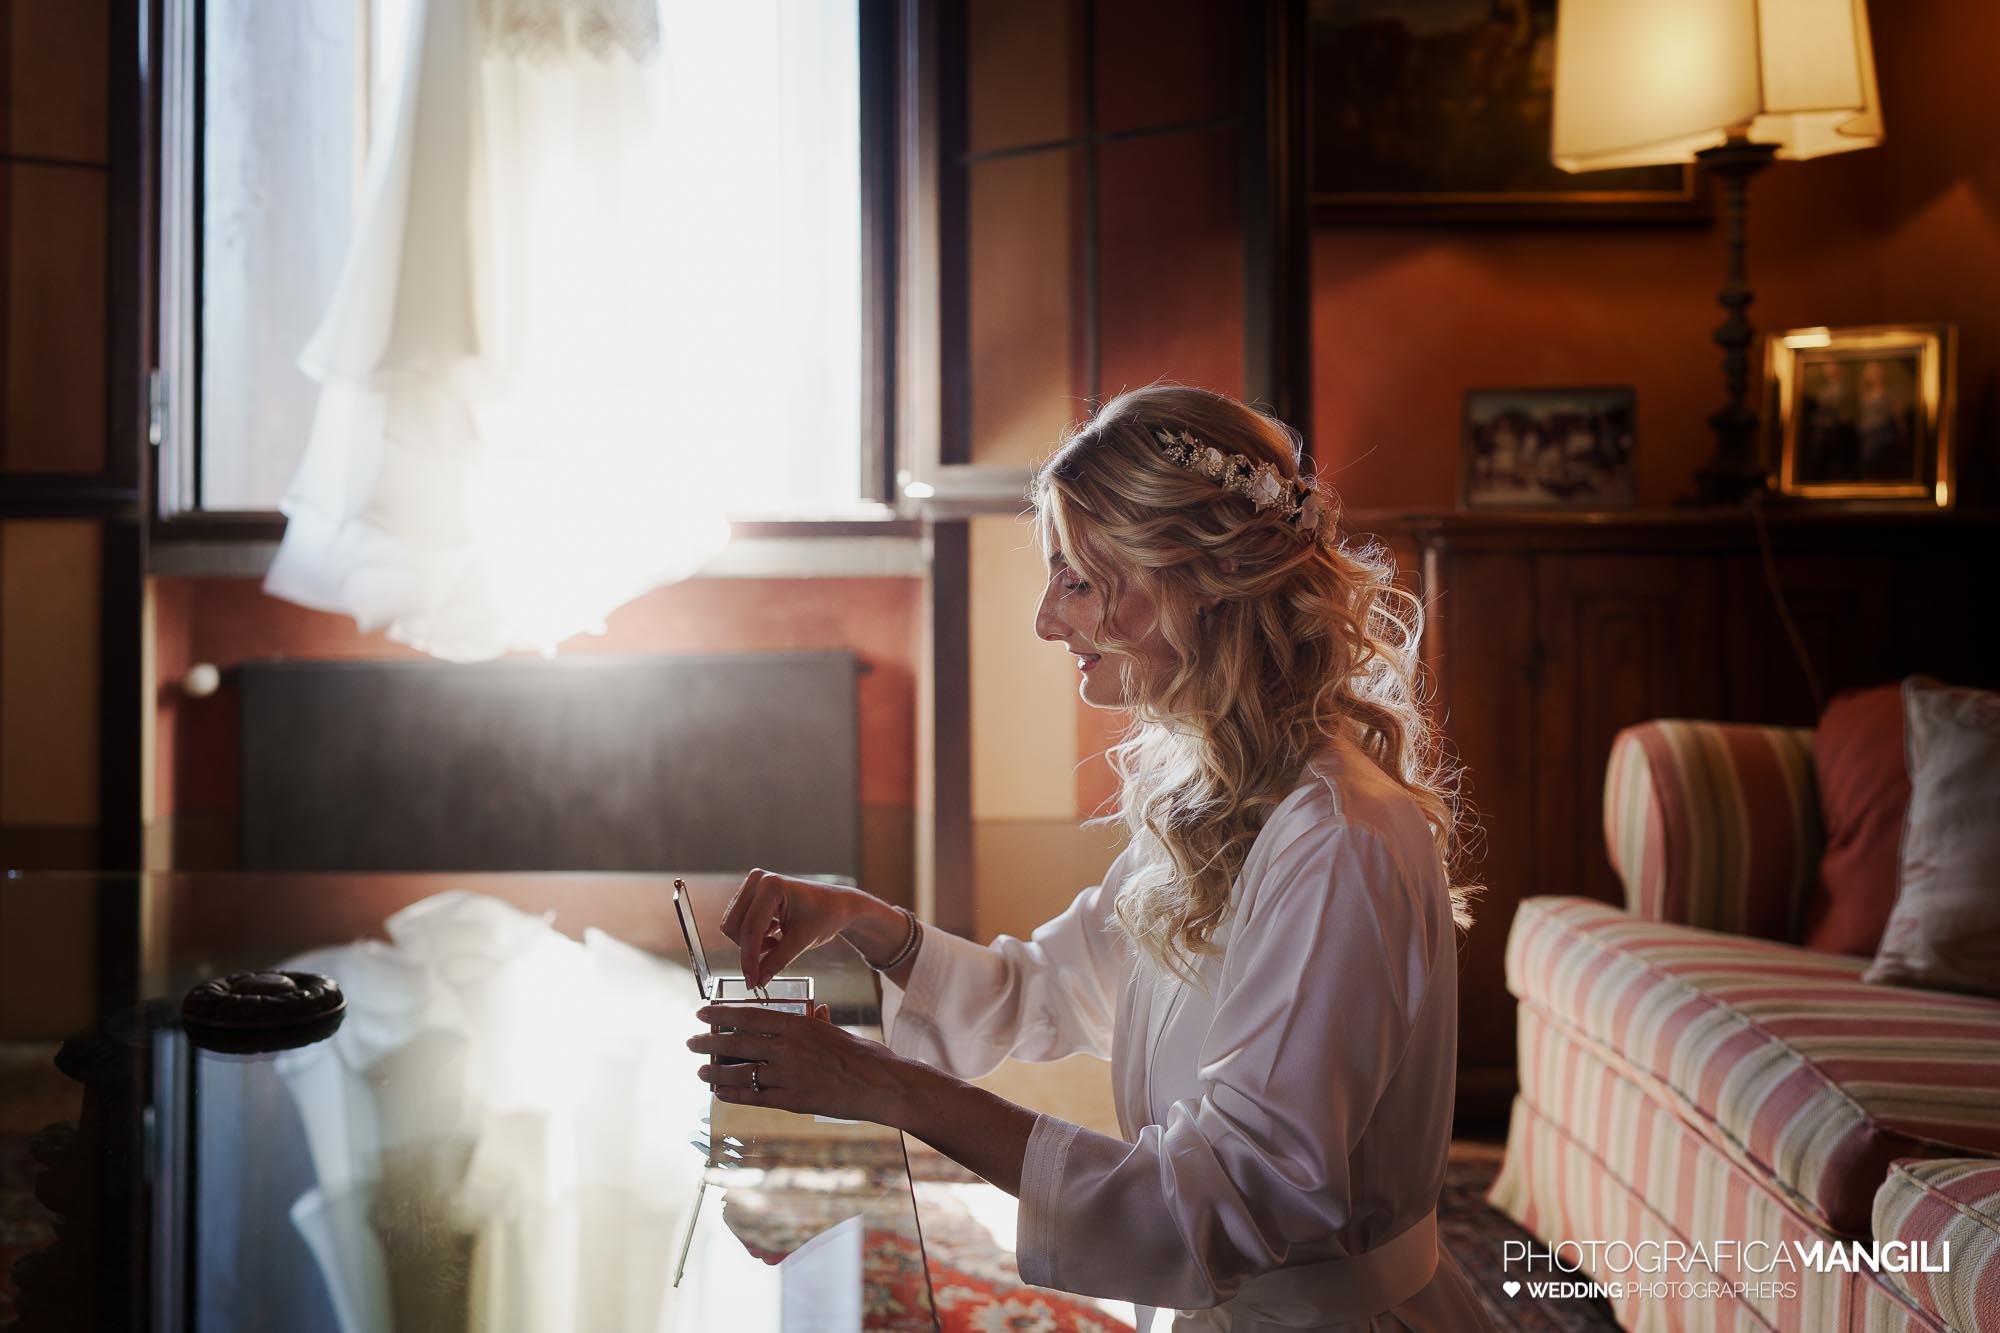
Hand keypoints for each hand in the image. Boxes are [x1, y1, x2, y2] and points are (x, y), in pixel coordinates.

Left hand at [686, 1002, 925, 1124]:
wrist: (881, 1084)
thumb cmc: (863, 1055)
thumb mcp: (837, 1031)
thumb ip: (818, 1022)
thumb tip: (814, 1010)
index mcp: (798, 1024)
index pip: (749, 1015)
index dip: (721, 1014)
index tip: (702, 1013)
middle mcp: (788, 1047)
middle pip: (737, 1042)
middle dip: (709, 1042)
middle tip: (691, 1042)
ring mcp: (789, 1074)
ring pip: (741, 1071)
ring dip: (716, 1071)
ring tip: (700, 1071)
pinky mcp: (793, 1099)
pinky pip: (755, 1096)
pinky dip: (734, 1094)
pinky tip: (720, 1092)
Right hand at [721, 868, 858, 988]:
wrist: (836, 904)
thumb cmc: (825, 915)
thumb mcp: (802, 941)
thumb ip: (777, 961)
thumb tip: (757, 981)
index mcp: (772, 886)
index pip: (750, 928)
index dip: (749, 958)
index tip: (751, 982)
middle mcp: (758, 880)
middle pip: (734, 926)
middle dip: (750, 948)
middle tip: (772, 956)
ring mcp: (753, 885)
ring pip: (733, 925)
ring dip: (752, 943)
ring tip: (777, 942)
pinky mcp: (752, 893)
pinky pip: (740, 922)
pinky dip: (754, 936)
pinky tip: (774, 936)